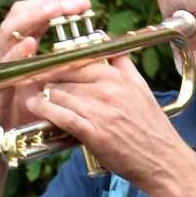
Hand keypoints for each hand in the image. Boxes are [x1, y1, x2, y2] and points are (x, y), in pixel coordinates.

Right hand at [0, 0, 97, 144]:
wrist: (8, 144)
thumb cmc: (34, 113)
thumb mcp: (57, 86)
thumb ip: (72, 65)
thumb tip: (99, 45)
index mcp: (24, 46)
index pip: (37, 14)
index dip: (58, 5)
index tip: (83, 4)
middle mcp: (8, 49)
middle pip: (21, 14)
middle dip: (47, 6)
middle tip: (73, 5)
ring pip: (9, 31)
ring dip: (32, 19)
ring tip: (53, 11)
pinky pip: (3, 62)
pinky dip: (16, 51)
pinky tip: (30, 43)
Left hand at [27, 53, 191, 188]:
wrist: (163, 160)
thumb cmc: (151, 127)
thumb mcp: (140, 87)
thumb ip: (121, 61)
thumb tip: (104, 36)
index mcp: (116, 76)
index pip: (75, 61)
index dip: (57, 65)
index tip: (45, 69)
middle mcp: (107, 89)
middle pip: (63, 76)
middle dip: (48, 81)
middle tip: (34, 85)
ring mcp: (99, 110)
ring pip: (58, 94)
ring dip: (43, 97)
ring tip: (32, 99)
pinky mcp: (93, 131)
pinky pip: (60, 115)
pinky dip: (44, 110)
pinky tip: (35, 108)